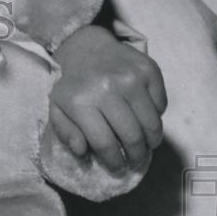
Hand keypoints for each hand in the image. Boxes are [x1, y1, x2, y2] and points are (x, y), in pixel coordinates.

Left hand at [49, 25, 166, 171]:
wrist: (84, 46)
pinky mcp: (149, 70)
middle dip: (136, 157)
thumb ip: (66, 132)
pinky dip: (156, 117)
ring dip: (151, 142)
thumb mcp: (56, 108)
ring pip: (152, 123)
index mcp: (81, 102)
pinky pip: (161, 104)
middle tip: (136, 163)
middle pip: (132, 136)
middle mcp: (108, 89)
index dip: (114, 162)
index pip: (105, 143)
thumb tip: (82, 152)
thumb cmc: (69, 83)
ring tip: (146, 148)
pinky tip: (146, 120)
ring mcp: (132, 78)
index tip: (118, 170)